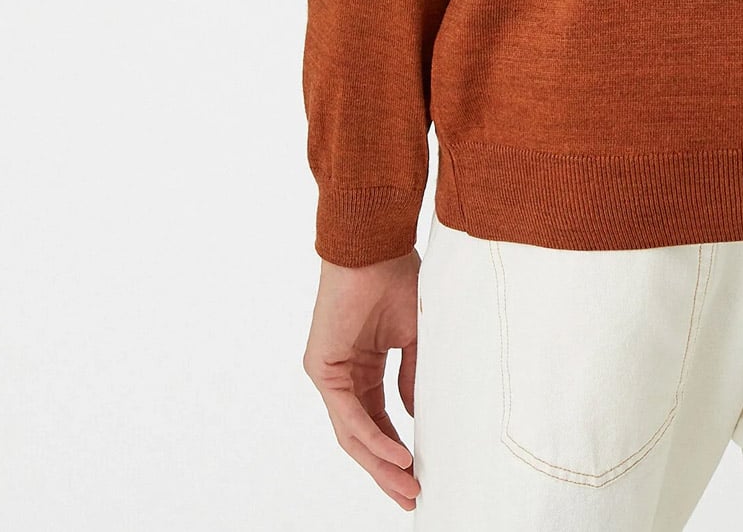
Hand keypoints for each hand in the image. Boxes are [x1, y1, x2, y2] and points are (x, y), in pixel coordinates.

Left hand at [303, 251, 421, 509]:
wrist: (375, 246)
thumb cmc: (395, 278)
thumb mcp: (414, 338)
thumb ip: (412, 378)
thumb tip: (415, 418)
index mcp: (364, 368)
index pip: (377, 423)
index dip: (396, 452)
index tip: (420, 476)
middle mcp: (343, 376)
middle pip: (363, 437)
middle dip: (387, 471)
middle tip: (412, 496)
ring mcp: (330, 373)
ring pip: (353, 434)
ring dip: (381, 464)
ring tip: (408, 486)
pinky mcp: (322, 369)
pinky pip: (349, 416)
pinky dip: (373, 439)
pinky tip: (398, 456)